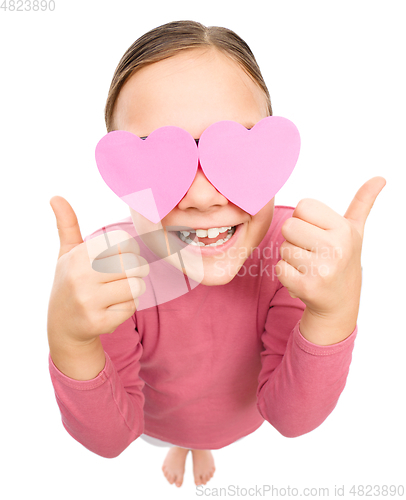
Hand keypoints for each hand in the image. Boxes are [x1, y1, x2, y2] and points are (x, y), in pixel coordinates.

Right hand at [47, 196, 148, 344]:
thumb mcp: (66, 254)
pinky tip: (112, 308)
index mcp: (78, 255)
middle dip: (137, 269)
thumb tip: (55, 196)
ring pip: (136, 286)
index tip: (122, 257)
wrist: (63, 325)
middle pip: (133, 263)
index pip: (123, 241)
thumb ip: (67, 225)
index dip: (130, 248)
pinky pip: (131, 307)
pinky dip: (127, 307)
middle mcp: (80, 276)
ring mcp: (88, 301)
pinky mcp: (98, 322)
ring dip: (134, 289)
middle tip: (127, 275)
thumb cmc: (70, 282)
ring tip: (120, 291)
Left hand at [275, 177, 385, 342]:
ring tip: (309, 265)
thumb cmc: (342, 259)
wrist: (340, 302)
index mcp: (344, 229)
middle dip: (295, 238)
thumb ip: (363, 202)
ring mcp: (322, 269)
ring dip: (291, 257)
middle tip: (311, 251)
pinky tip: (302, 278)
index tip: (318, 233)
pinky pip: (279, 268)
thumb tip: (380, 177)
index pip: (303, 206)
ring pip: (283, 248)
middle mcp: (336, 248)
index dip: (305, 219)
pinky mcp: (306, 287)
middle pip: (289, 226)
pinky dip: (286, 273)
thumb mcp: (355, 230)